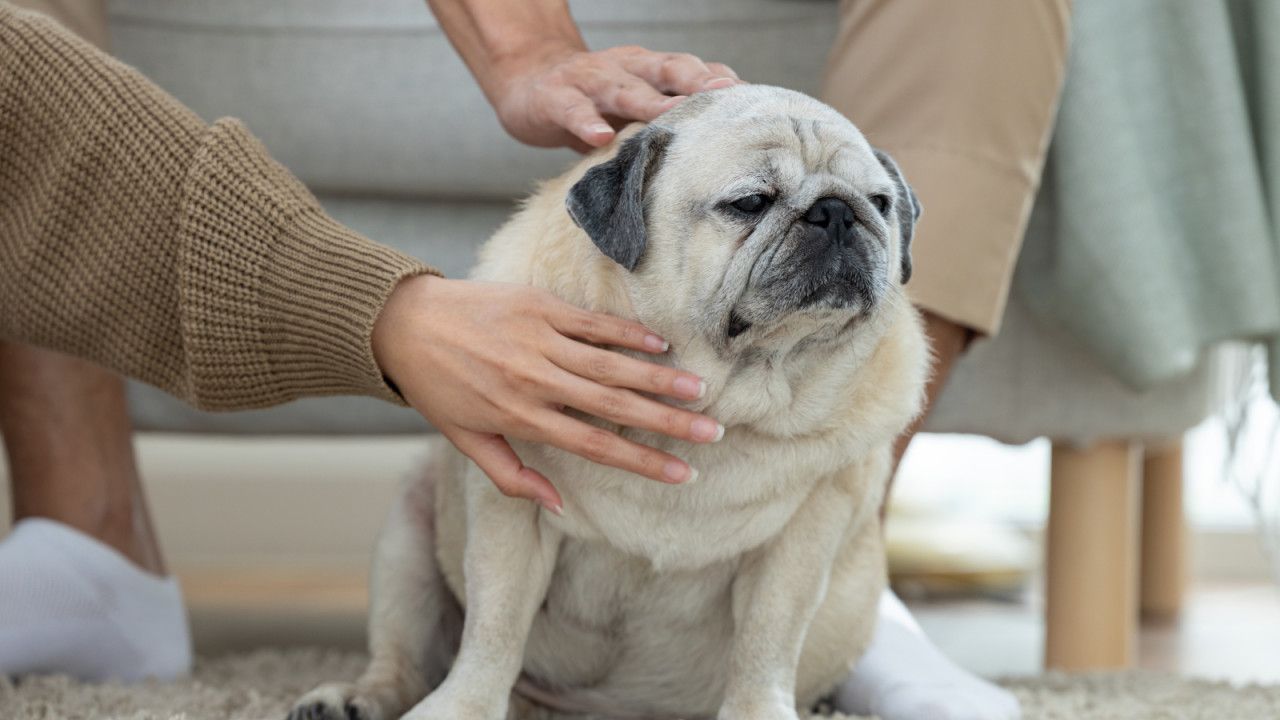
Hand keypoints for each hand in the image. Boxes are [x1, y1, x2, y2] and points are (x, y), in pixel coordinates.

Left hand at [372, 275, 721, 511]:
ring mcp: (538, 340)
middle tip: (711, 432)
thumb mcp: (466, 440)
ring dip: (658, 376)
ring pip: (610, 362)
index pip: (594, 446)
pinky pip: (592, 322)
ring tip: (700, 389)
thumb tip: (558, 506)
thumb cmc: (436, 387)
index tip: (682, 473)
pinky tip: (661, 342)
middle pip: (613, 404)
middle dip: (667, 421)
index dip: (642, 461)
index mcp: (520, 418)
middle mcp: (534, 380)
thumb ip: (512, 476)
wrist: (402, 323)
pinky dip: (627, 332)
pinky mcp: (538, 306)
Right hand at [490, 43, 740, 149]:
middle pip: (667, 71)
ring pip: (622, 87)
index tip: (753, 101)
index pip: (692, 71)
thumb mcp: (636, 106)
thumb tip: (722, 154)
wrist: (528, 81)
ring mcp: (588, 79)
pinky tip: (599, 137)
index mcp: (649, 69)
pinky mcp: (553, 96)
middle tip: (727, 97)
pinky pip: (571, 108)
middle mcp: (625, 67)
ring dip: (648, 102)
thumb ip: (671, 122)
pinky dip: (585, 121)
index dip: (721, 82)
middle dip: (699, 83)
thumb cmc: (593, 100)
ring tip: (671, 116)